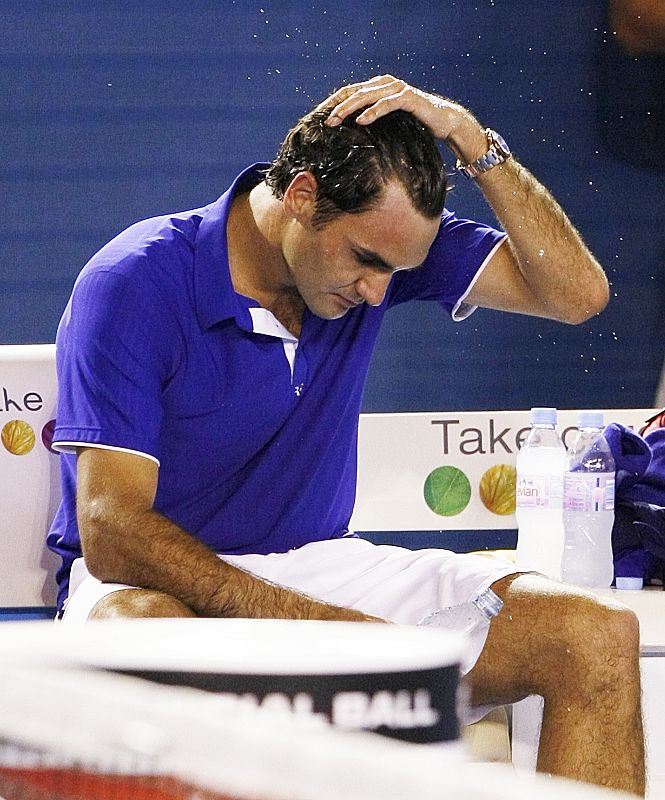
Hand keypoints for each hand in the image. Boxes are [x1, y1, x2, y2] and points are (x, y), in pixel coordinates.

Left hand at [319, 75, 483, 158]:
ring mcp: (397, 88)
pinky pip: (387, 103)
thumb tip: (347, 136)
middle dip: (338, 106)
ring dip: (350, 108)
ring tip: (337, 119)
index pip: (349, 91)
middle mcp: (385, 83)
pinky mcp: (408, 97)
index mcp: (377, 86)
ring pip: (367, 95)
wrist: (442, 121)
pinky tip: (362, 121)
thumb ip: (371, 120)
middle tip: (325, 120)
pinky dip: (373, 111)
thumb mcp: (387, 122)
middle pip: (354, 92)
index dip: (333, 102)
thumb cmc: (413, 124)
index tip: (319, 117)